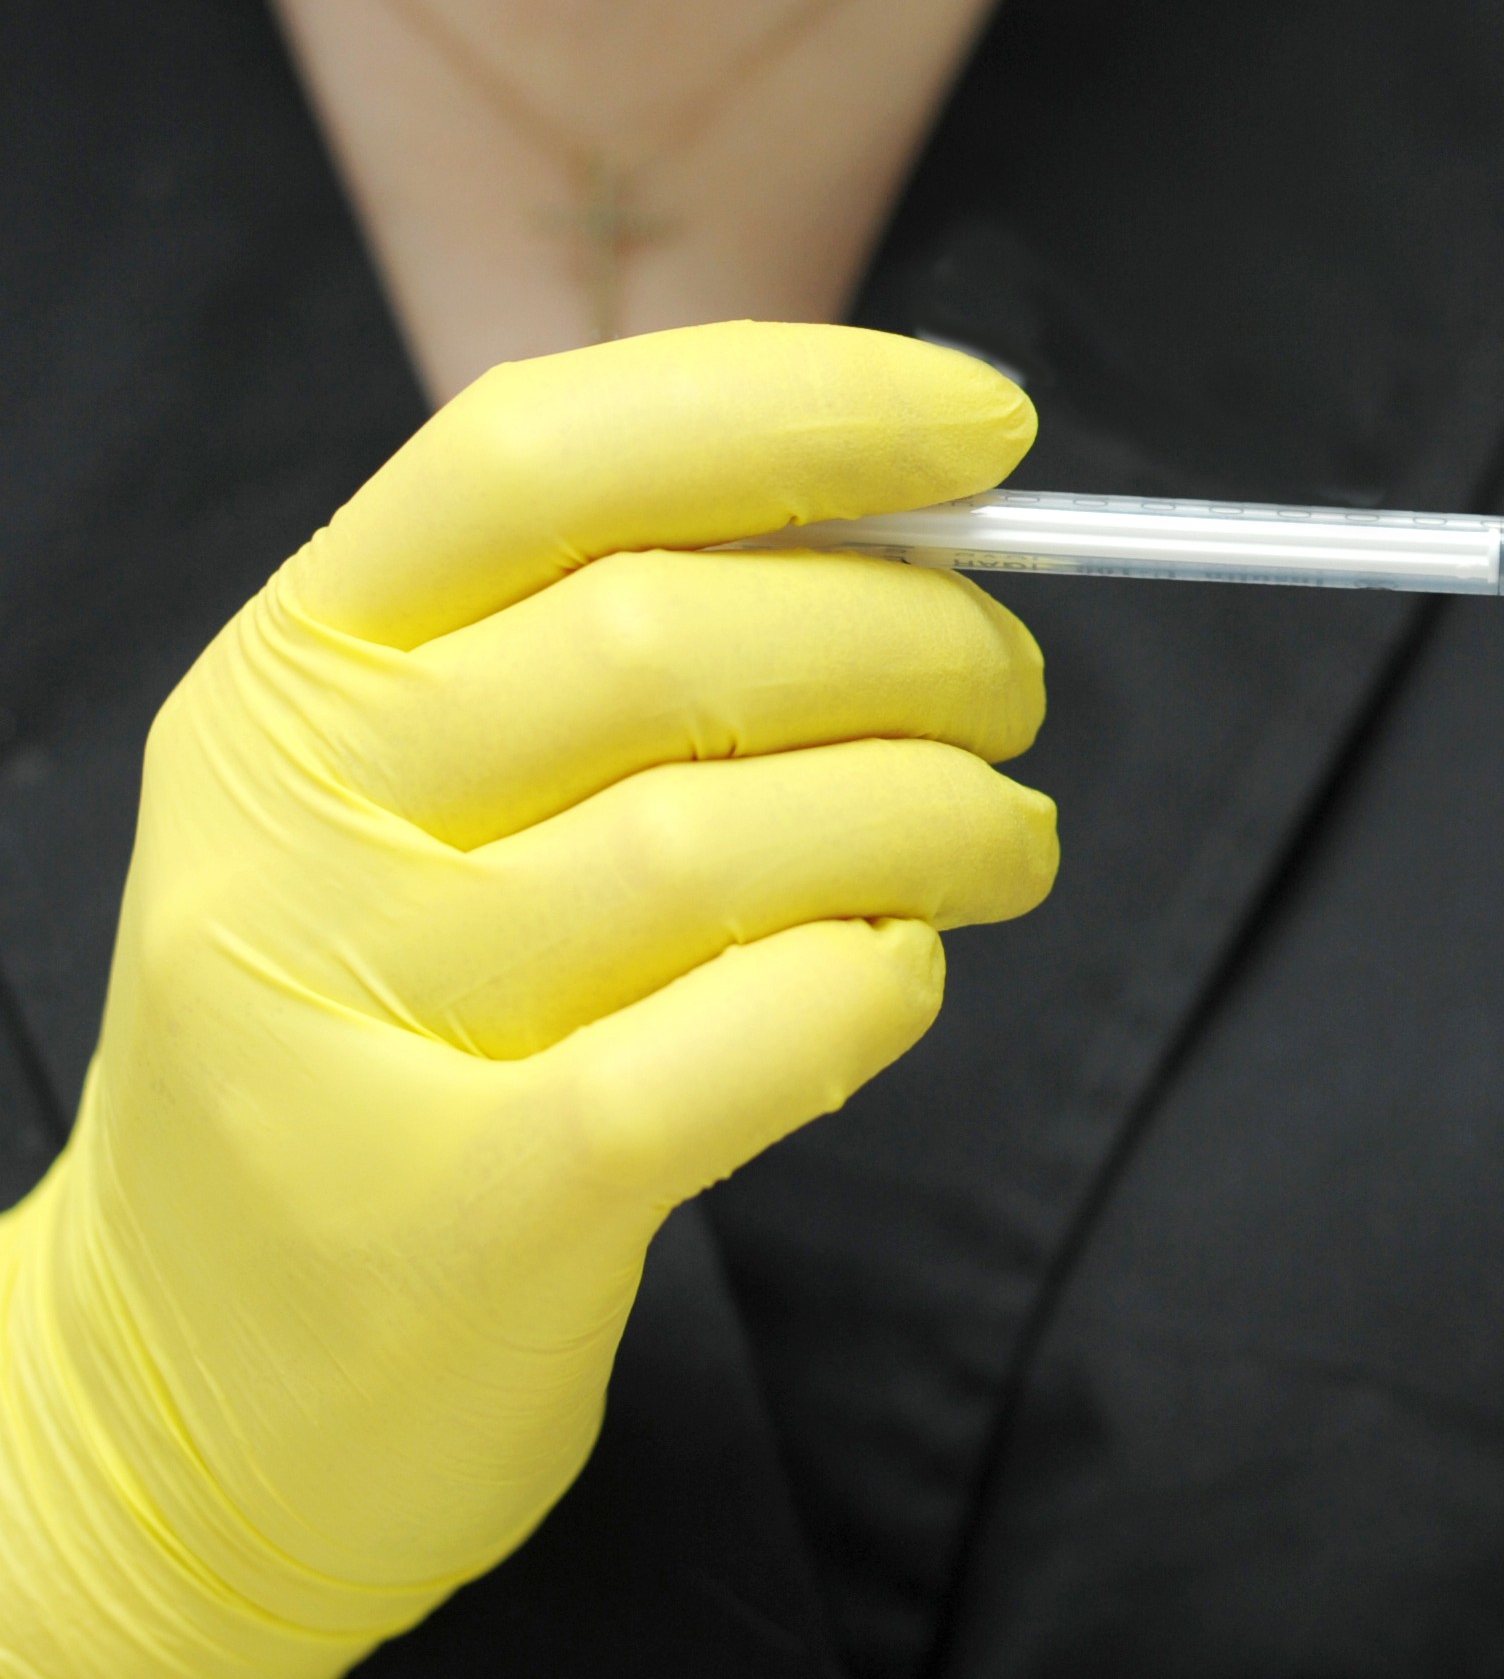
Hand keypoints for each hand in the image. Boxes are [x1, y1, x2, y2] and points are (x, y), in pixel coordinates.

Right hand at [0, 324, 1058, 1672]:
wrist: (187, 1402)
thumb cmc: (383, 1045)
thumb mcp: (414, 804)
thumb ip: (611, 647)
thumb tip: (917, 517)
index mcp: (294, 671)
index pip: (541, 448)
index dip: (797, 404)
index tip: (986, 425)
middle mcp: (298, 822)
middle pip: (670, 638)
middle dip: (917, 639)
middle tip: (1013, 695)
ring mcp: (365, 1018)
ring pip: (726, 840)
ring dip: (940, 815)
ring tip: (1004, 842)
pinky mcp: (468, 1211)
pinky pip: (748, 1036)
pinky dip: (875, 981)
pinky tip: (899, 976)